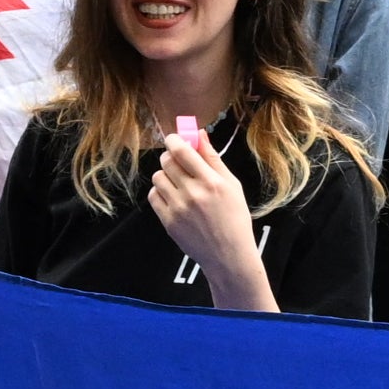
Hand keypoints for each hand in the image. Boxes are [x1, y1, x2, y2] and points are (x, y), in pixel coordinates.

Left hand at [144, 117, 269, 308]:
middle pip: (166, 161)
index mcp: (211, 181)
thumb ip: (213, 158)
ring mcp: (178, 208)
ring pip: (158, 177)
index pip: (182, 150)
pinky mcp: (168, 221)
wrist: (228, 254)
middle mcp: (193, 193)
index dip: (174, 140)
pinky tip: (173, 197)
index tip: (175, 140)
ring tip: (178, 183)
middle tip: (178, 161)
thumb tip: (199, 134)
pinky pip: (153, 196)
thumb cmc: (234, 218)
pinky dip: (161, 192)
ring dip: (165, 175)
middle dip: (171, 157)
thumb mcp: (232, 185)